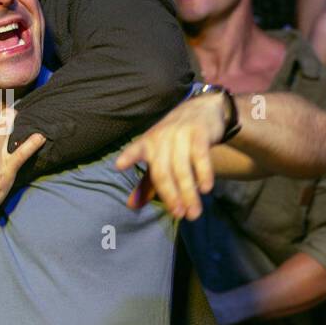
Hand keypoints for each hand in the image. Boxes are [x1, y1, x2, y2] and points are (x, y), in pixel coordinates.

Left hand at [115, 92, 226, 219]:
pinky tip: (205, 189)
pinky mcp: (199, 133)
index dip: (128, 157)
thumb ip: (147, 181)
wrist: (202, 109)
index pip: (136, 150)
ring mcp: (180, 134)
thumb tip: (131, 205)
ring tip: (193, 212)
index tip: (120, 165)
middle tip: (179, 214)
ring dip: (189, 192)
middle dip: (170, 195)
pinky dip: (203, 173)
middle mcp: (162, 138)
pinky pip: (200, 156)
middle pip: (163, 171)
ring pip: (182, 168)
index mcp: (148, 143)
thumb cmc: (175, 139)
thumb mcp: (159, 156)